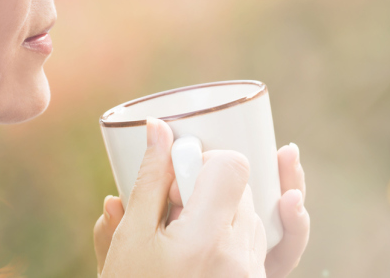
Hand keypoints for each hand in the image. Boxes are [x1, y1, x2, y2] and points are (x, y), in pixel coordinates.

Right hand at [93, 119, 310, 277]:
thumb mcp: (130, 240)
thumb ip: (149, 180)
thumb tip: (158, 126)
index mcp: (205, 241)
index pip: (233, 168)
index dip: (208, 162)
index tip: (181, 178)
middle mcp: (239, 258)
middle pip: (244, 189)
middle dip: (211, 189)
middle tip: (175, 210)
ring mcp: (253, 274)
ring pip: (252, 216)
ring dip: (223, 214)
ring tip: (182, 240)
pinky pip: (259, 244)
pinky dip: (233, 238)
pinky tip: (199, 252)